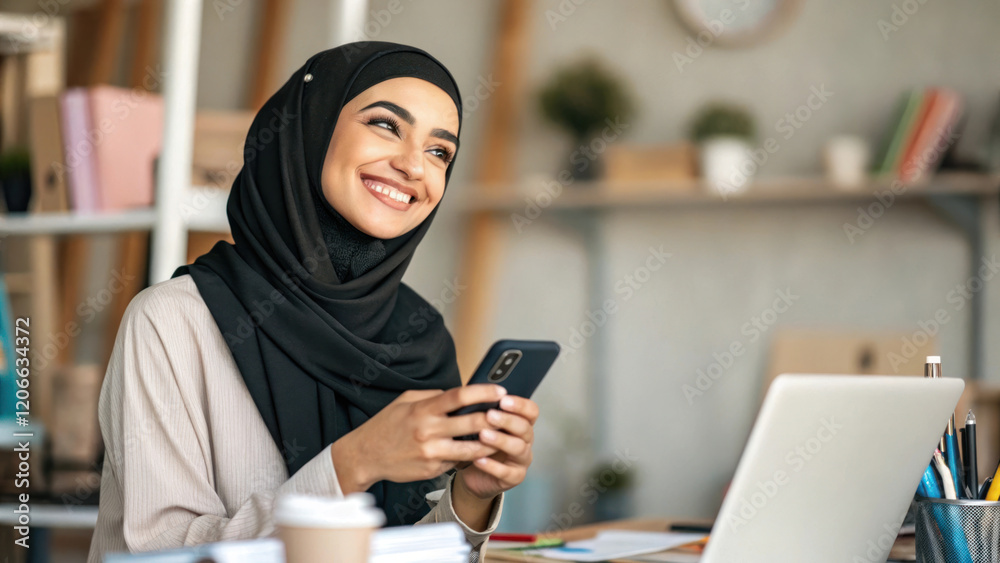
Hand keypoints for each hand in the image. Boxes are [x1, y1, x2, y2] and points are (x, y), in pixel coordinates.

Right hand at [330, 385, 505, 492]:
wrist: (365, 455)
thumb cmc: (387, 425)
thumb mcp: (406, 401)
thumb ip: (432, 397)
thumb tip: (459, 394)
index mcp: (423, 409)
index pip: (459, 396)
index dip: (483, 392)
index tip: (500, 390)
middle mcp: (428, 431)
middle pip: (472, 423)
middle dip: (494, 418)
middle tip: (507, 414)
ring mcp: (431, 453)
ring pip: (472, 448)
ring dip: (490, 441)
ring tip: (500, 434)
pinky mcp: (433, 470)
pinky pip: (458, 461)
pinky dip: (469, 455)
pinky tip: (477, 449)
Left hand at [455, 395, 538, 500]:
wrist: (475, 474)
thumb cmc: (480, 444)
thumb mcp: (482, 425)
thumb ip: (483, 411)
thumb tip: (472, 392)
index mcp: (521, 424)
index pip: (531, 411)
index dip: (520, 405)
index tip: (503, 399)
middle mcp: (525, 440)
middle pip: (525, 427)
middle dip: (508, 420)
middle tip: (490, 415)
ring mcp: (522, 459)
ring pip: (518, 448)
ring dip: (501, 440)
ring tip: (483, 435)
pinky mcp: (514, 477)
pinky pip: (507, 472)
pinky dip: (492, 466)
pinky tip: (479, 460)